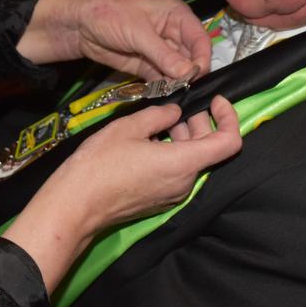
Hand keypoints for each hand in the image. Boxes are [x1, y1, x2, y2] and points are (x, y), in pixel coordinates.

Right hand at [2, 96, 241, 292]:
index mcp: (184, 163)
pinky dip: (172, 153)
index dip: (229, 117)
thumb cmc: (100, 164)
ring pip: (191, 160)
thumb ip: (159, 115)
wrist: (76, 206)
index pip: (229, 142)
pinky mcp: (159, 201)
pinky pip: (176, 173)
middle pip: (209, 149)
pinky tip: (149, 141)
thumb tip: (176, 112)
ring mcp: (173, 195)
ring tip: (160, 121)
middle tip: (179, 105)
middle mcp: (185, 183)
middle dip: (200, 123)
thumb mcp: (129, 127)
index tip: (214, 100)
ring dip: (183, 137)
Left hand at [15, 0, 210, 80]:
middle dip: (188, 74)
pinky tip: (161, 94)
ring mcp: (161, 52)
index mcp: (176, 15)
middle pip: (192, 58)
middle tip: (182, 89)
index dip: (202, 58)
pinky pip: (162, 79)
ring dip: (176, 83)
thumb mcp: (138, 32)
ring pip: (178, 72)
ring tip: (171, 94)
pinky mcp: (148, 66)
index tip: (196, 77)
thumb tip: (189, 73)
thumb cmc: (108, 15)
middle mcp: (173, 33)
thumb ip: (164, 54)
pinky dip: (163, 88)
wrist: (77, 25)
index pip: (200, 39)